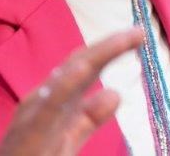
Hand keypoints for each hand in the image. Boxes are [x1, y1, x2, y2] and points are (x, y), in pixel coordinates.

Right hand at [0, 27, 144, 154]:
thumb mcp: (66, 137)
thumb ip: (89, 118)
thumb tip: (115, 93)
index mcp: (56, 101)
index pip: (85, 67)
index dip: (111, 49)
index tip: (139, 35)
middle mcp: (44, 99)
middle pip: (79, 65)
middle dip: (109, 46)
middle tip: (140, 32)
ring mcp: (35, 113)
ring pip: (67, 77)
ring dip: (95, 57)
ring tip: (121, 41)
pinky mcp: (29, 132)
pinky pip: (48, 106)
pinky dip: (65, 85)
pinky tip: (83, 69)